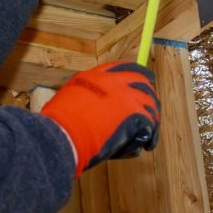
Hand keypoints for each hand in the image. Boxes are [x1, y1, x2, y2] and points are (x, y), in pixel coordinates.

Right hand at [41, 61, 159, 175]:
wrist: (63, 134)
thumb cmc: (59, 124)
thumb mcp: (70, 99)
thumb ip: (87, 98)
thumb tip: (95, 110)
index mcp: (96, 76)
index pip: (123, 68)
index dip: (135, 74)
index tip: (144, 78)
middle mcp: (113, 82)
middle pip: (141, 80)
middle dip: (149, 92)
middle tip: (153, 104)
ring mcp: (126, 96)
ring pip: (149, 101)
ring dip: (151, 116)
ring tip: (150, 130)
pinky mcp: (134, 113)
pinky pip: (150, 122)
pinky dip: (150, 134)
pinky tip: (147, 143)